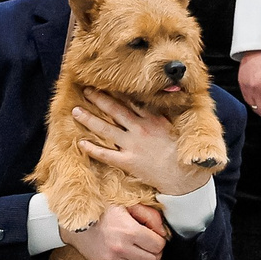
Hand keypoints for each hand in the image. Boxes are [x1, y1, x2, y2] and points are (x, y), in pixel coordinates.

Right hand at [66, 202, 169, 259]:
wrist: (76, 218)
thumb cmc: (104, 209)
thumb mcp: (129, 205)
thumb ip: (150, 216)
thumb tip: (163, 233)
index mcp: (129, 231)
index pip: (158, 245)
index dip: (160, 241)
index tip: (155, 237)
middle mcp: (120, 247)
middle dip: (155, 254)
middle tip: (150, 247)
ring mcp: (110, 259)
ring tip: (141, 254)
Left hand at [75, 90, 205, 192]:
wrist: (184, 175)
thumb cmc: (183, 152)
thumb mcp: (178, 127)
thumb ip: (165, 115)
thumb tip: (160, 100)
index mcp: (153, 119)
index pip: (131, 101)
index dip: (117, 92)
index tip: (107, 84)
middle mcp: (140, 129)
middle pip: (115, 110)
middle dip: (99, 99)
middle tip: (86, 90)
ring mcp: (132, 145)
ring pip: (106, 129)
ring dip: (89, 119)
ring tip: (76, 111)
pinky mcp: (128, 162)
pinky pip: (106, 154)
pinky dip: (93, 149)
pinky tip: (81, 143)